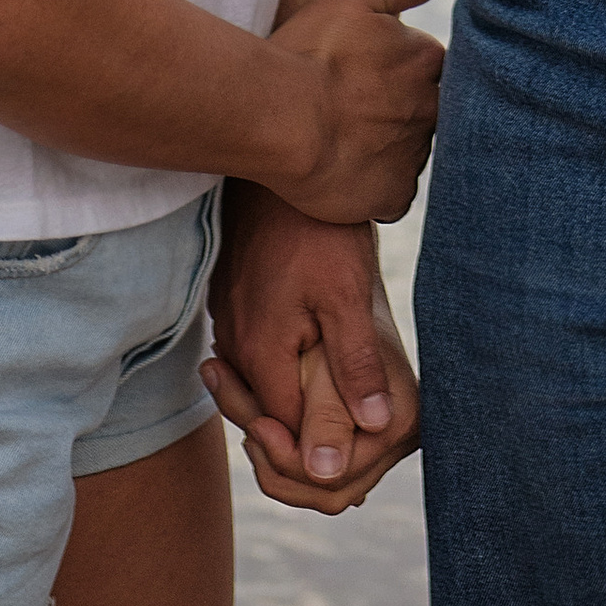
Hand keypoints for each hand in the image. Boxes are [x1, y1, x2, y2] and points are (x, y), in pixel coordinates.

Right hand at [204, 188, 421, 511]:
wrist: (286, 159)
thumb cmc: (319, 228)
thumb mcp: (347, 295)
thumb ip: (356, 364)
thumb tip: (377, 426)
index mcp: (261, 349)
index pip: (286, 429)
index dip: (322, 445)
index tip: (363, 446)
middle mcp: (234, 340)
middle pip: (266, 410)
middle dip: (305, 425)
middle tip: (356, 425)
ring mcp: (228, 316)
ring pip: (258, 380)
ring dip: (292, 392)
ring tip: (338, 394)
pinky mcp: (231, 297)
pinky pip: (252, 349)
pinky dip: (280, 361)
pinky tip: (312, 351)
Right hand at [263, 0, 449, 224]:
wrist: (277, 118)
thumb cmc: (309, 52)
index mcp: (426, 61)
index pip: (432, 67)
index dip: (401, 68)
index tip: (370, 72)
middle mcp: (431, 109)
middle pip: (428, 110)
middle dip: (402, 109)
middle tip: (357, 106)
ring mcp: (413, 156)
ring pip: (411, 151)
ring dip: (389, 146)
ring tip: (346, 138)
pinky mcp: (392, 196)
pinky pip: (395, 193)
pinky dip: (378, 185)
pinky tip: (348, 171)